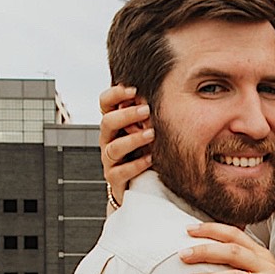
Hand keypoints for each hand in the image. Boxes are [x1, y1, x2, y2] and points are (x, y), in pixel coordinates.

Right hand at [98, 85, 153, 208]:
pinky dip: (136, 165)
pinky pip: (121, 172)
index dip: (115, 94)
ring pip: (114, 147)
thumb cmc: (145, 151)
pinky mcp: (115, 179)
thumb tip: (169, 94)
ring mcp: (110, 160)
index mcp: (114, 124)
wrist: (141, 184)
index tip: (133, 90)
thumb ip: (149, 115)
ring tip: (151, 134)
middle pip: (107, 122)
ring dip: (133, 139)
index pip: (105, 103)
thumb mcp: (147, 129)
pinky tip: (150, 159)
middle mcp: (108, 139)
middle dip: (126, 115)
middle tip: (146, 110)